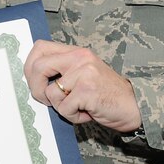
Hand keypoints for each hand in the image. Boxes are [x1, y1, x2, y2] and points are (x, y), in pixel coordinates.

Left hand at [23, 39, 140, 132]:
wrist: (134, 106)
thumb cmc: (106, 93)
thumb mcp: (83, 73)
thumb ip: (62, 70)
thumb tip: (32, 77)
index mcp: (76, 52)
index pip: (40, 47)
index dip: (29, 66)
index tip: (34, 81)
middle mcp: (79, 58)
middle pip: (38, 67)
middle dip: (36, 88)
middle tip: (46, 100)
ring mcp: (84, 73)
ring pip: (50, 93)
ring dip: (60, 107)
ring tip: (77, 107)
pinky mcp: (87, 90)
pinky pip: (64, 108)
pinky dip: (72, 116)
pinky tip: (86, 113)